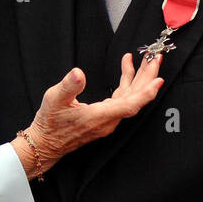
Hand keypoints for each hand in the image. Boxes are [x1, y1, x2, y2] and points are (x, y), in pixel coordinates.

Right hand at [12, 52, 163, 177]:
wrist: (45, 143)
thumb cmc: (49, 123)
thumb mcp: (54, 99)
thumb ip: (68, 86)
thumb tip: (78, 73)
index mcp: (99, 116)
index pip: (129, 105)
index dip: (145, 93)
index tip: (157, 81)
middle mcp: (108, 120)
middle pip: (134, 98)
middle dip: (147, 77)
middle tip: (156, 58)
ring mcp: (107, 119)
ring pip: (129, 97)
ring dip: (139, 79)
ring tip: (145, 60)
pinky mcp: (104, 117)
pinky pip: (121, 99)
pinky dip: (126, 83)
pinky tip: (126, 70)